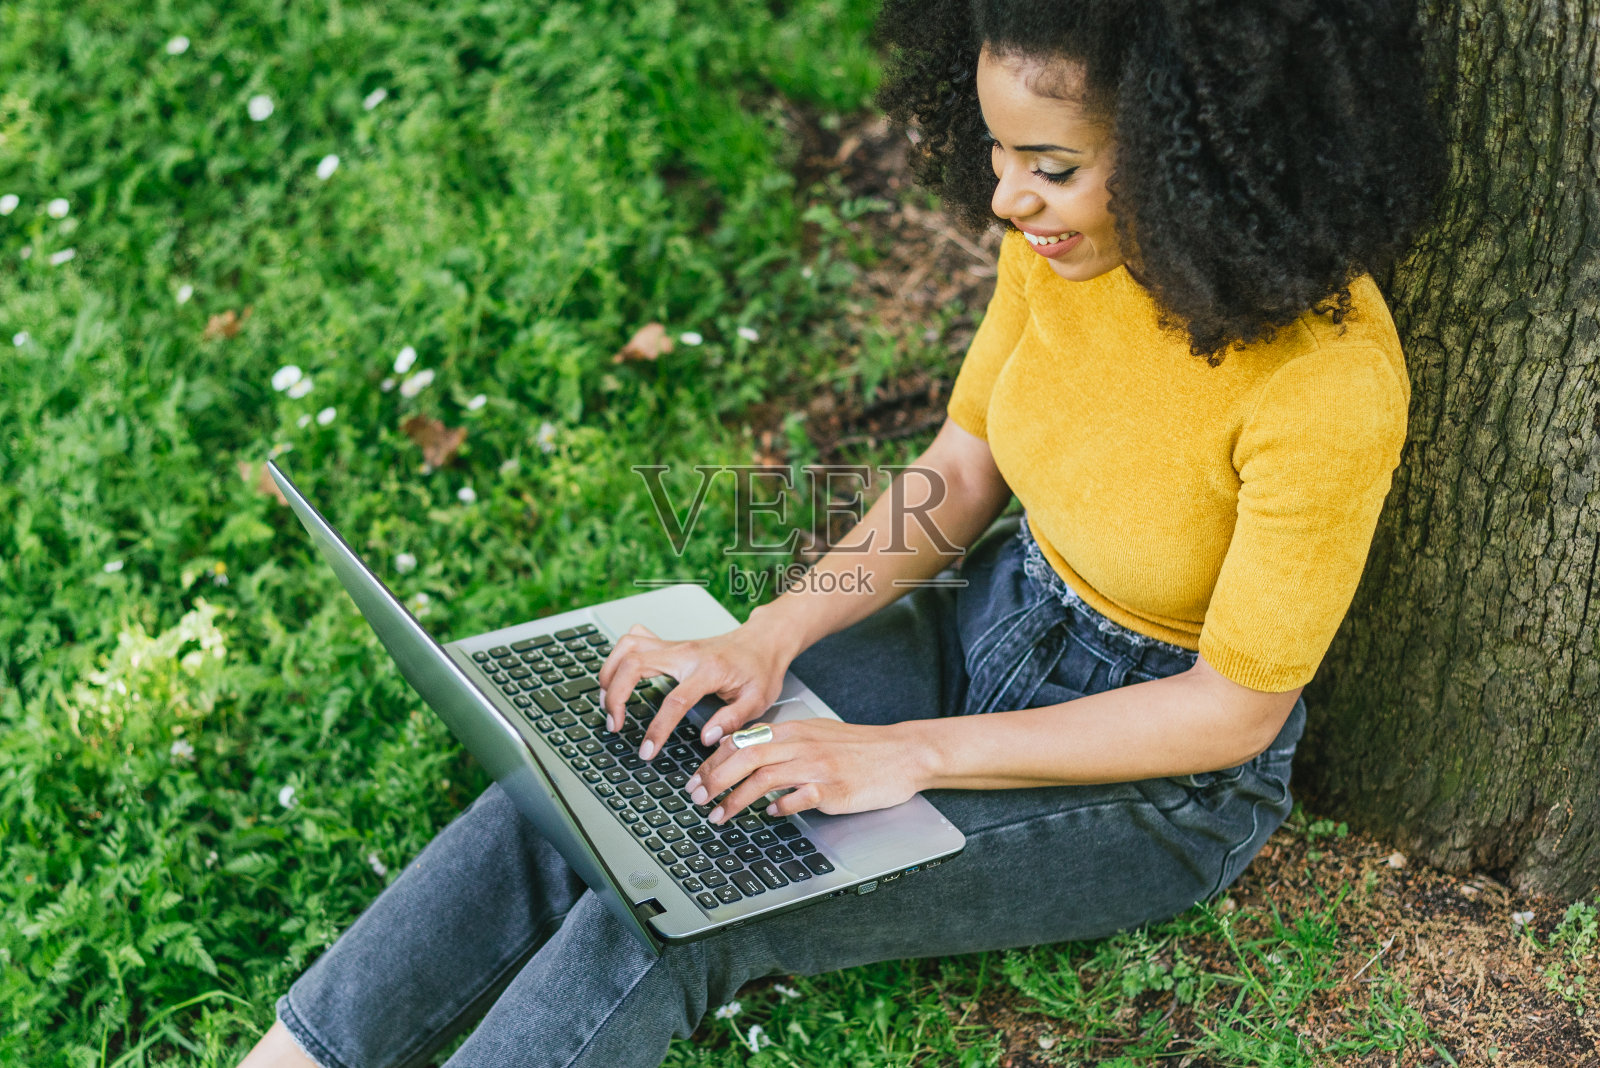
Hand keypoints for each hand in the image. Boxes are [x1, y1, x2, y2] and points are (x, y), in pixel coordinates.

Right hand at [595, 620, 793, 757]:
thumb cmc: (760, 670)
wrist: (763, 641)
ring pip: (627, 647)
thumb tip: (707, 739)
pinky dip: (617, 657)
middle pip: (635, 664)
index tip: (647, 750)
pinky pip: (632, 641)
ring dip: (609, 673)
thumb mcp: (758, 700)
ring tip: (607, 703)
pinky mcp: (668, 645)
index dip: (657, 728)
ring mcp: (674, 646)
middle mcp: (685, 653)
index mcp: (708, 669)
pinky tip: (616, 677)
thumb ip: (732, 721)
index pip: (675, 700)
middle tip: (614, 724)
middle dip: (615, 695)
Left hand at [684, 718, 930, 823]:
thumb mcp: (814, 734)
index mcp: (792, 729)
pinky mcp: (833, 788)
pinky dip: (779, 807)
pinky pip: (798, 798)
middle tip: (696, 799)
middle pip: (745, 757)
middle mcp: (800, 743)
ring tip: (719, 816)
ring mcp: (816, 766)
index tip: (694, 780)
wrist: (900, 754)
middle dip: (714, 779)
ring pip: (764, 778)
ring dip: (736, 799)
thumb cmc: (857, 748)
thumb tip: (744, 754)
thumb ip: (781, 742)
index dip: (712, 761)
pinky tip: (770, 815)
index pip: (741, 741)